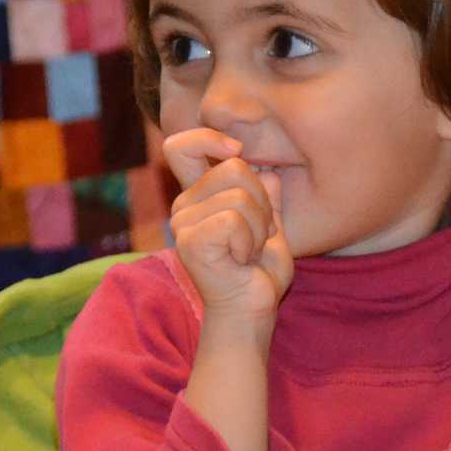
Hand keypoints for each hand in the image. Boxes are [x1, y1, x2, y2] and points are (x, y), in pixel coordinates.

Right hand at [162, 128, 293, 331]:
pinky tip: (240, 261)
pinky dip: (250, 241)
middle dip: (262, 202)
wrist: (249, 312)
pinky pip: (233, 220)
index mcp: (198, 196)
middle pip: (235, 169)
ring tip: (248, 252)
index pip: (180, 146)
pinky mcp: (190, 242)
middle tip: (256, 236)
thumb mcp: (270, 227)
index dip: (208, 138)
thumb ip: (267, 198)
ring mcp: (182, 223)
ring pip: (240, 196)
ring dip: (259, 228)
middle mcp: (183, 205)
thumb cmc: (258, 273)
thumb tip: (269, 172)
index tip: (237, 151)